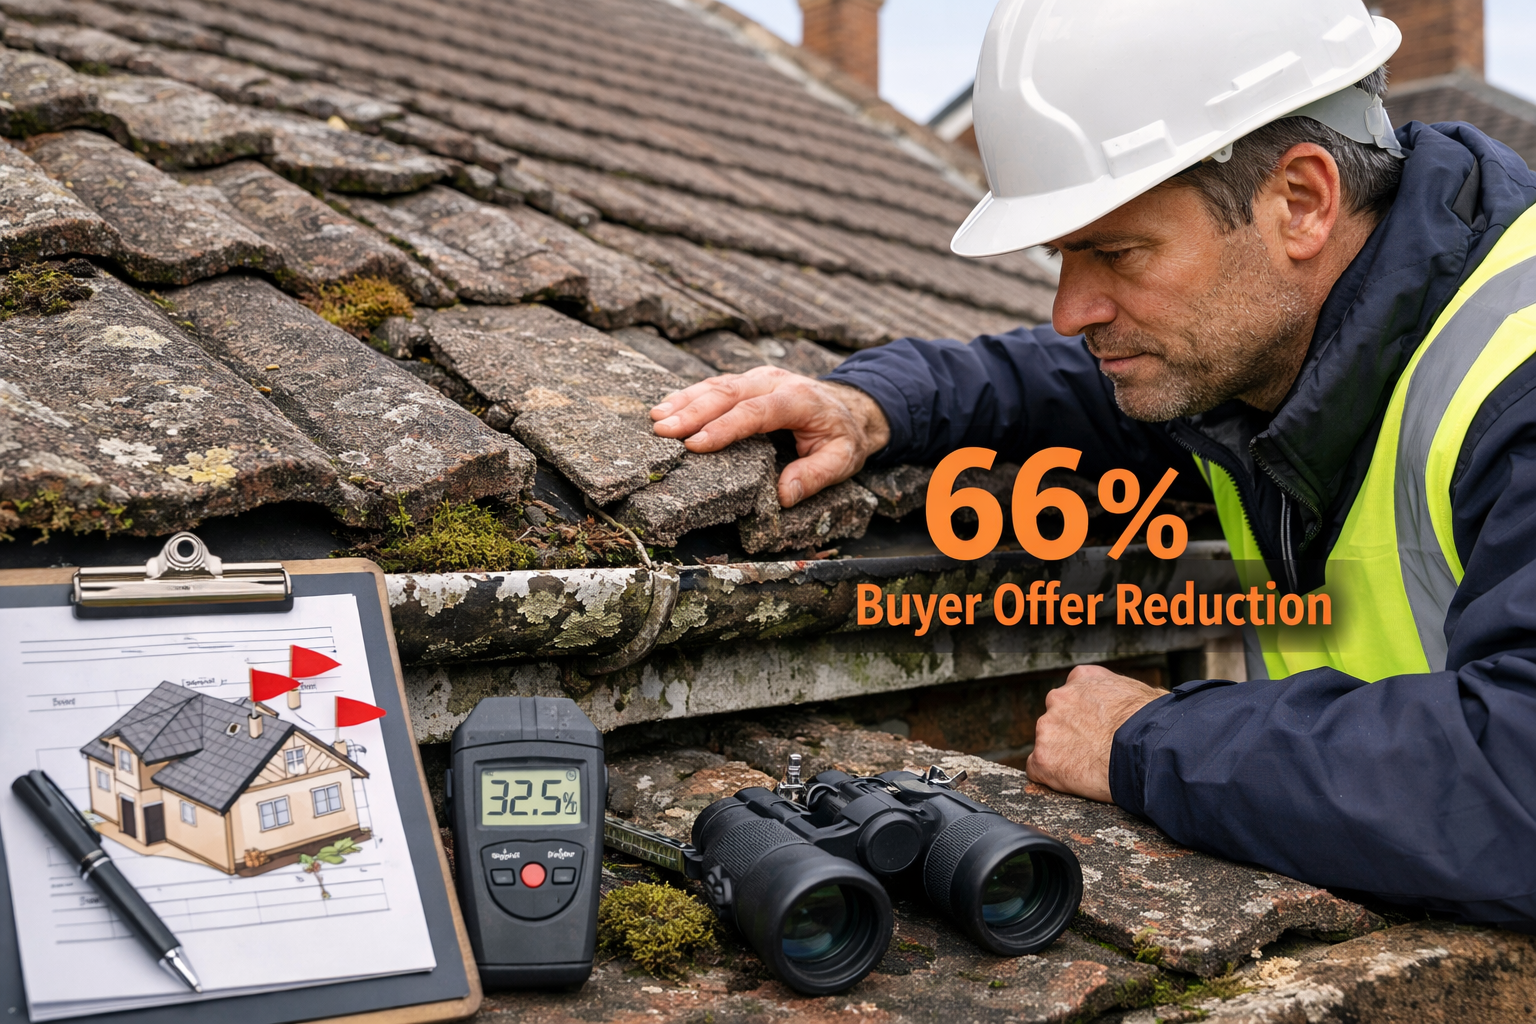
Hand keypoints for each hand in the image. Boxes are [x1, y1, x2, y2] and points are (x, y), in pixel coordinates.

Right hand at [650, 366, 890, 506]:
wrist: (851, 406)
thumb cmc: (843, 436)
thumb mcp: (842, 460)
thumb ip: (814, 477)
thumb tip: (784, 496)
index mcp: (799, 400)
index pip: (756, 412)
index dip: (724, 427)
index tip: (695, 444)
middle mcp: (776, 382)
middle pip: (729, 393)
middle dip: (693, 412)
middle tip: (662, 431)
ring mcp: (761, 378)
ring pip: (718, 385)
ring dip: (685, 401)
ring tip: (656, 418)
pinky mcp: (749, 380)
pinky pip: (717, 385)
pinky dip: (690, 396)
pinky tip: (668, 407)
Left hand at [1025, 665, 1167, 802]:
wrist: (1148, 748)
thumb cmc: (1156, 723)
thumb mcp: (1142, 694)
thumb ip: (1122, 697)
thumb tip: (1134, 708)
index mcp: (1082, 678)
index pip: (1074, 696)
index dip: (1087, 718)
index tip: (1099, 731)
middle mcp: (1059, 698)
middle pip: (1058, 720)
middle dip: (1073, 735)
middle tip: (1096, 752)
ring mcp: (1048, 728)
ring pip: (1048, 744)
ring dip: (1063, 756)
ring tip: (1092, 768)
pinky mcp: (1043, 759)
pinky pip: (1038, 770)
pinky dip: (1053, 778)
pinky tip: (1075, 781)